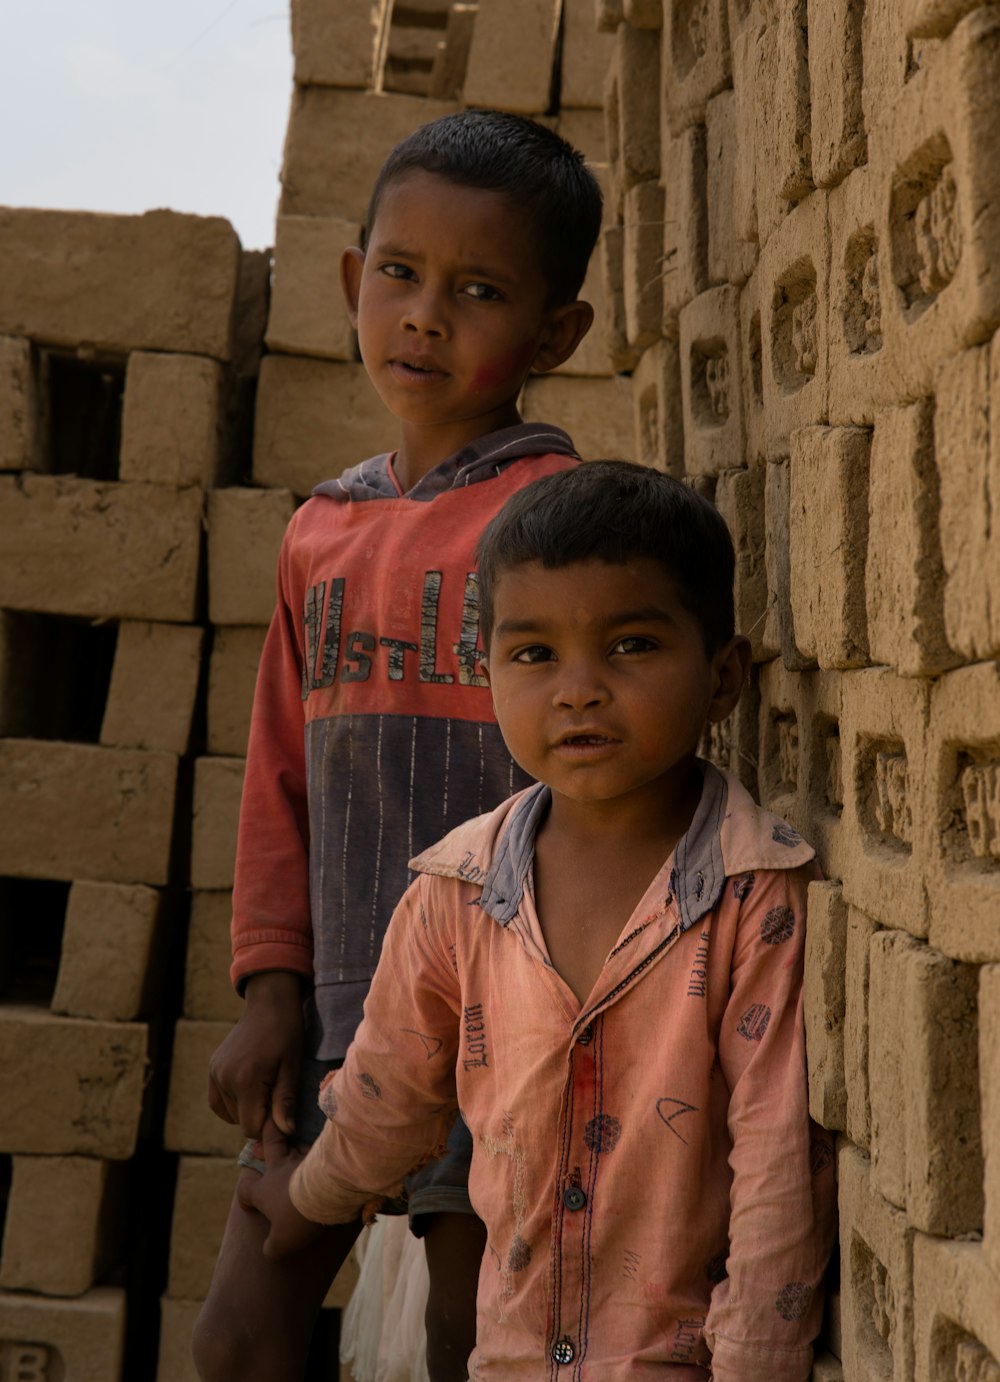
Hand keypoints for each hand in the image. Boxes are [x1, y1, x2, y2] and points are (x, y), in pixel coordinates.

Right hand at [207, 971, 304, 1137]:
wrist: (269, 1003)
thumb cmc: (287, 1034)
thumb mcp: (292, 1068)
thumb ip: (285, 1102)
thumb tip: (285, 1132)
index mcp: (246, 1080)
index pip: (250, 1127)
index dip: (269, 1126)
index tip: (282, 1110)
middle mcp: (224, 1078)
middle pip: (240, 1121)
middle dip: (259, 1115)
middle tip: (276, 1093)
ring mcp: (215, 1073)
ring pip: (229, 1113)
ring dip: (246, 1108)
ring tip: (265, 1086)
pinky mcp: (212, 1068)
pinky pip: (217, 1101)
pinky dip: (232, 1103)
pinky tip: (249, 1091)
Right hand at [237, 1117, 323, 1260]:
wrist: (325, 1192)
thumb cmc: (298, 1217)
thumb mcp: (281, 1243)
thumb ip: (272, 1247)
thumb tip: (269, 1252)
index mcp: (264, 1190)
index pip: (246, 1189)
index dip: (244, 1195)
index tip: (247, 1202)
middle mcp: (279, 1169)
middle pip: (270, 1145)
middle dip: (268, 1136)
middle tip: (268, 1129)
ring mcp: (302, 1158)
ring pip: (296, 1144)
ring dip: (297, 1145)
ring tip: (301, 1145)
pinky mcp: (323, 1153)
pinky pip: (320, 1148)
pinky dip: (322, 1150)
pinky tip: (328, 1153)